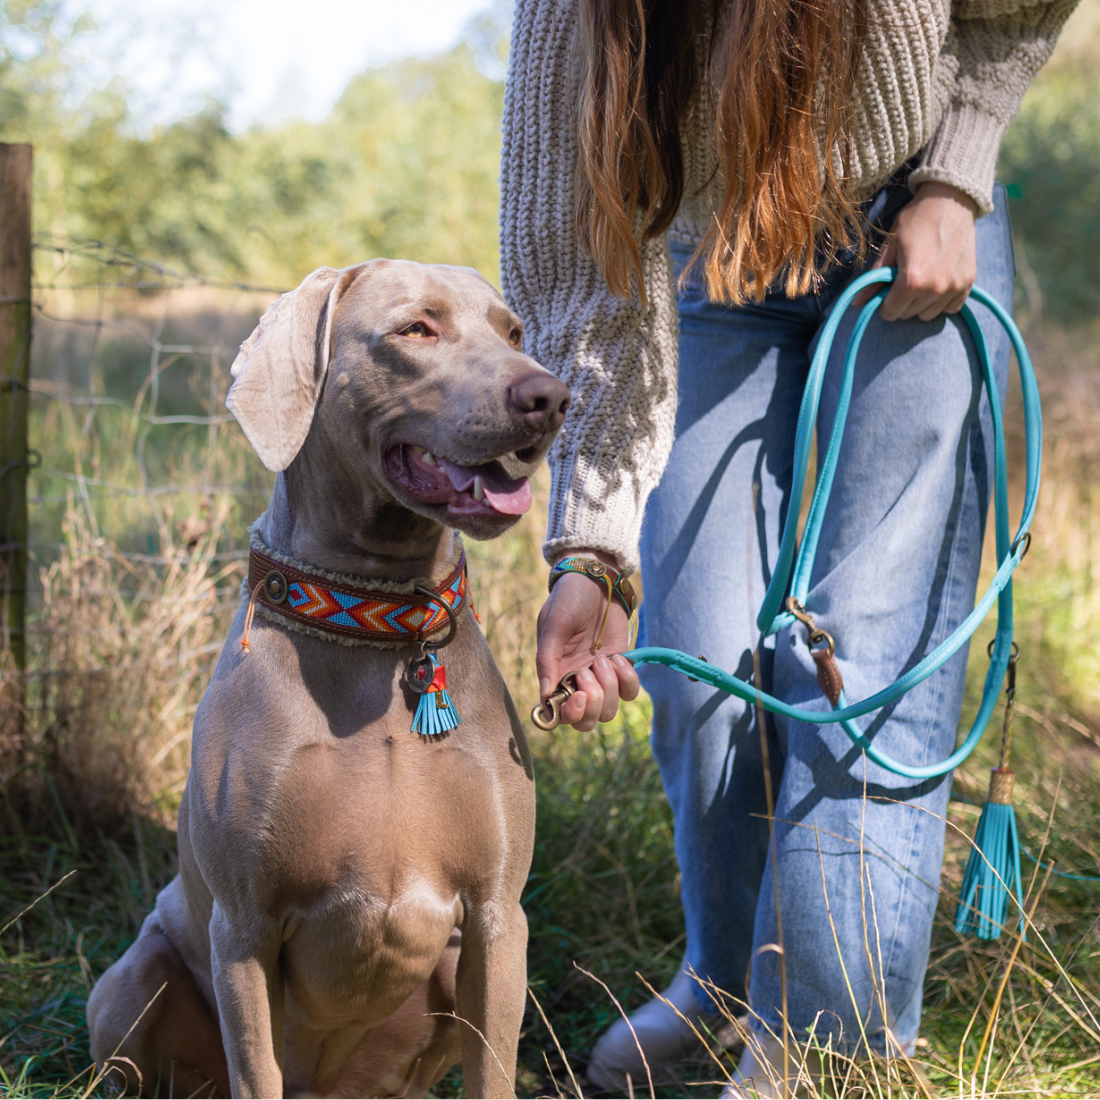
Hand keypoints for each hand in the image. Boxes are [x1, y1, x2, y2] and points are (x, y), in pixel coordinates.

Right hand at [535, 552, 639, 731]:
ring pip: (608, 710)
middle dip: (592, 704)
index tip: (578, 696)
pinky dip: (627, 680)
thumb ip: (547, 659)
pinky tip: (618, 658)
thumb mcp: (554, 624)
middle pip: (586, 721)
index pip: (559, 714)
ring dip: (609, 688)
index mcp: (554, 675)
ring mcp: (600, 678)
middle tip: (588, 672)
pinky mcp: (621, 669)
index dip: (570, 714)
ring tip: (603, 658)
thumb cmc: (568, 599)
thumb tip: (545, 695)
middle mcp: (576, 682)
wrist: (596, 580)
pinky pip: (629, 692)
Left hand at [860, 182, 978, 321]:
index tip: (886, 289)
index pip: (890, 312)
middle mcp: (935, 289)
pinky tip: (937, 283)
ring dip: (920, 303)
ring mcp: (954, 287)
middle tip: (902, 280)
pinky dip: (942, 301)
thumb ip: (874, 278)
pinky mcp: (968, 283)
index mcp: (912, 281)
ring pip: (928, 314)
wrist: (951, 199)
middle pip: (908, 314)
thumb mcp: (889, 247)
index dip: (883, 302)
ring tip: (921, 281)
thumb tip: (856, 303)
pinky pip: (950, 308)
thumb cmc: (915, 220)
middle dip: (900, 302)